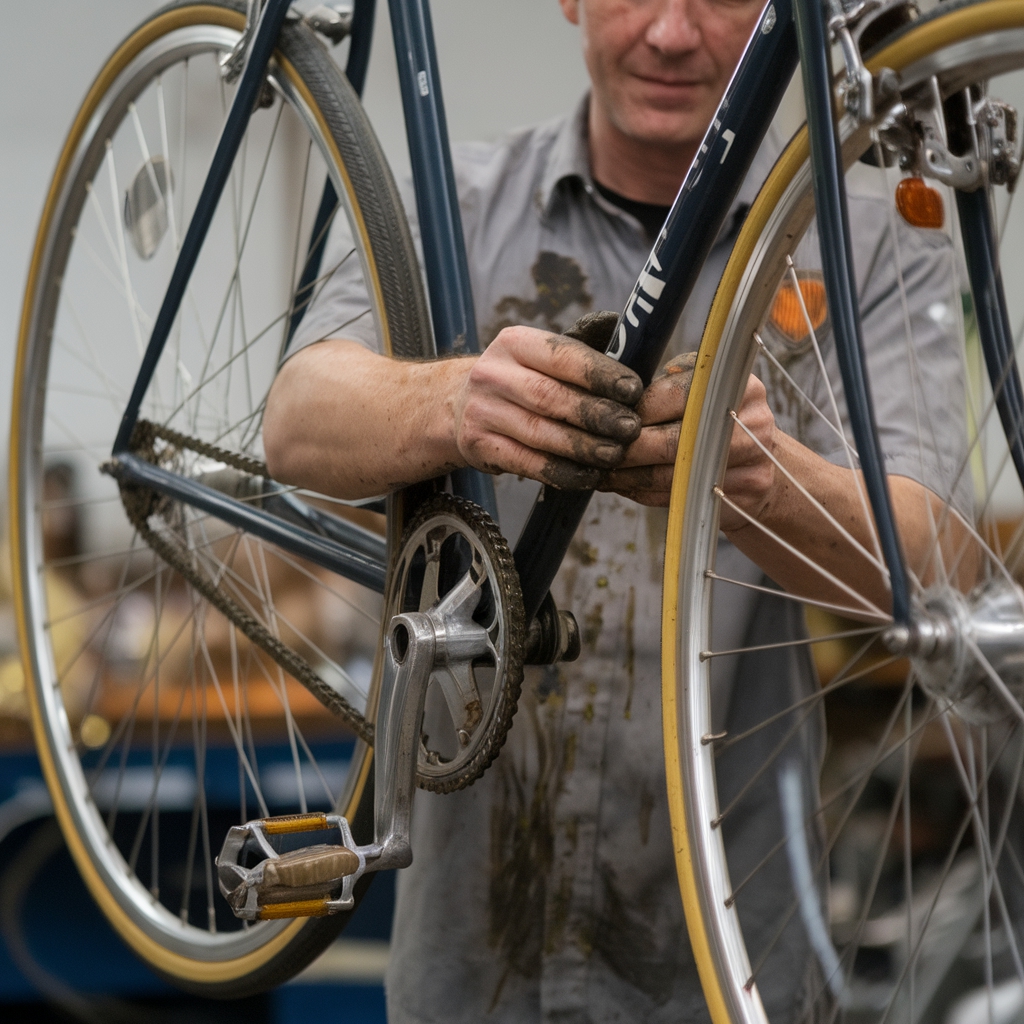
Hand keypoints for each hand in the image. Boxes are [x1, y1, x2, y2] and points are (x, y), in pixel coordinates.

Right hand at [452, 323, 643, 489]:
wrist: (459, 404)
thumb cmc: (520, 379)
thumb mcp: (540, 354)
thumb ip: (580, 346)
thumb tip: (619, 325)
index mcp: (514, 343)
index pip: (562, 356)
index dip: (600, 374)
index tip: (633, 390)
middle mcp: (492, 373)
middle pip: (550, 396)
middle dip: (596, 414)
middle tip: (630, 428)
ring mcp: (481, 411)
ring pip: (539, 432)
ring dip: (582, 447)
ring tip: (615, 454)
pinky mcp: (477, 445)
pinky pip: (526, 463)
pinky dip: (561, 472)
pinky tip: (588, 475)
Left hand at [600, 353, 778, 517]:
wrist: (764, 465)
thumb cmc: (716, 420)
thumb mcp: (704, 388)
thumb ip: (673, 380)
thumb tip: (629, 387)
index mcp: (739, 385)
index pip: (675, 395)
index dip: (636, 410)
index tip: (609, 419)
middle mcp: (752, 421)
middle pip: (674, 440)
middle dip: (628, 449)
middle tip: (598, 452)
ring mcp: (752, 461)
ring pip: (673, 475)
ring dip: (630, 476)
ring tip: (604, 472)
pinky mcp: (742, 495)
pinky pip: (680, 496)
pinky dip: (645, 493)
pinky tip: (626, 486)